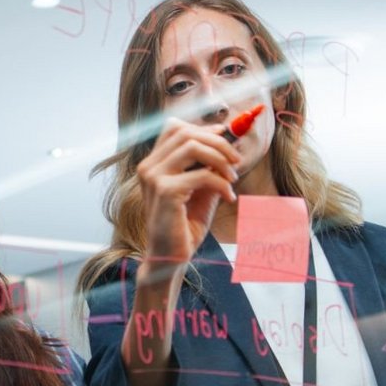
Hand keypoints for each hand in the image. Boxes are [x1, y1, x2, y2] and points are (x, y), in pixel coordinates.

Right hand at [136, 118, 240, 279]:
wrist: (170, 257)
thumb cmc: (184, 225)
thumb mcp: (200, 189)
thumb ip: (207, 166)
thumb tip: (226, 140)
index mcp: (153, 164)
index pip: (174, 128)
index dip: (203, 128)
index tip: (226, 137)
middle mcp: (149, 167)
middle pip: (185, 133)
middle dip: (218, 142)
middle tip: (236, 161)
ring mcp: (154, 178)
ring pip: (192, 146)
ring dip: (220, 159)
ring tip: (232, 178)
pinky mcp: (165, 192)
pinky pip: (202, 175)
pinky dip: (221, 183)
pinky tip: (228, 197)